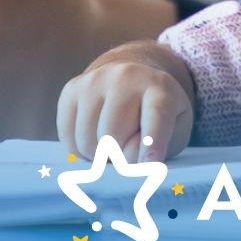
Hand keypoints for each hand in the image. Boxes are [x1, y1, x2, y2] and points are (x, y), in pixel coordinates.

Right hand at [57, 43, 193, 163]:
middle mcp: (127, 77)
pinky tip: (95, 139)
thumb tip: (126, 160)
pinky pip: (68, 137)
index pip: (156, 116)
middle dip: (118, 157)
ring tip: (112, 144)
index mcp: (161, 87)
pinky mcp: (72, 89)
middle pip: (112, 138)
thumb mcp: (172, 130)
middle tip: (126, 151)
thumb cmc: (155, 115)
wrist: (133, 80)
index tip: (152, 163)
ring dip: (98, 156)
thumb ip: (157, 147)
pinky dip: (80, 150)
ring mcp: (95, 80)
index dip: (152, 141)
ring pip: (87, 141)